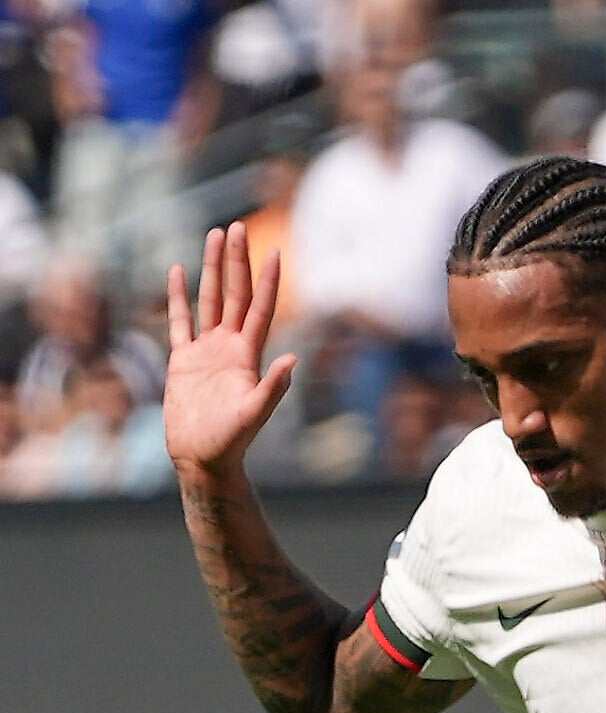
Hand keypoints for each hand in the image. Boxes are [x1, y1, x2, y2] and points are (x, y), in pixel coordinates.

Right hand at [165, 222, 296, 477]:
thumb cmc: (231, 441)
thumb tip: (293, 360)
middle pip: (235, 293)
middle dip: (237, 261)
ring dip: (212, 268)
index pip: (261, 308)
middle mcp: (230, 346)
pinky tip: (178, 270)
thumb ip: (273, 388)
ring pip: (209, 299)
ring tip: (216, 235)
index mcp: (248, 355)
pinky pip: (180, 320)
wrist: (203, 457)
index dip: (269, 281)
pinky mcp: (184, 360)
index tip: (275, 251)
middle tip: (238, 227)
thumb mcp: (255, 414)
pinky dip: (179, 296)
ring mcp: (207, 350)